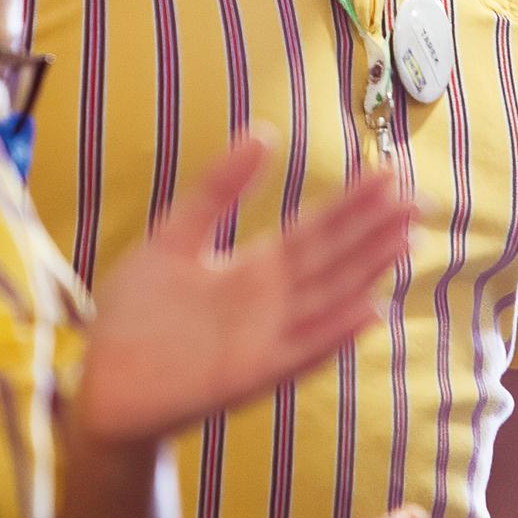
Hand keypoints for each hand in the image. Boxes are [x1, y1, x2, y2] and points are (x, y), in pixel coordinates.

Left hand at [78, 133, 411, 440]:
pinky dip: (333, 334)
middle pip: (330, 260)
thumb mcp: (174, 237)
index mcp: (252, 271)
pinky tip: (369, 312)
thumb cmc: (135, 315)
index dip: (350, 203)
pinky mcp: (247, 376)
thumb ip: (216, 190)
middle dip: (373, 232)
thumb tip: (264, 133)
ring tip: (404, 242)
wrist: (101, 384)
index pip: (313, 230)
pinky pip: (298, 351)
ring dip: (364, 274)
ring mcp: (262, 340)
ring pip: (325, 300)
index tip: (388, 171)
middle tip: (417, 199)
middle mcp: (268, 304)